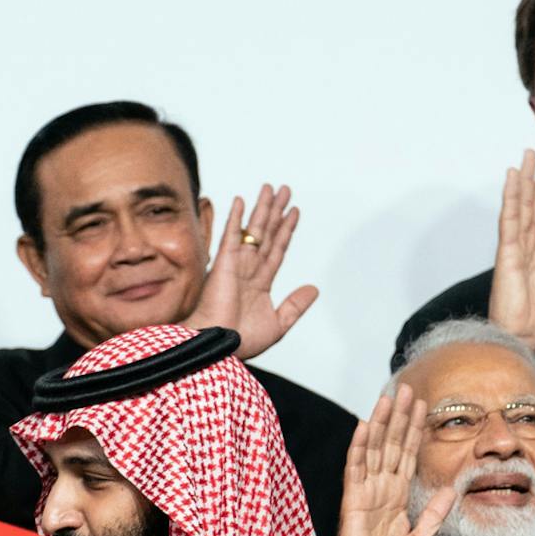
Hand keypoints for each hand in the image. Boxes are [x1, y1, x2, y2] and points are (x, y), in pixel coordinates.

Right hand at [184, 184, 317, 360]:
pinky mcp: (224, 264)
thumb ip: (295, 305)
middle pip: (266, 234)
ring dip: (262, 209)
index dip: (286, 231)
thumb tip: (314, 289)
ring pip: (253, 231)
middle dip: (276, 212)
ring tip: (271, 188)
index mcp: (260, 283)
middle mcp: (249, 270)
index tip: (294, 212)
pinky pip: (231, 236)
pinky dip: (236, 218)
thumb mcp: (278, 324)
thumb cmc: (241, 341)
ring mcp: (236, 265)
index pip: (276, 250)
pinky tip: (241, 201)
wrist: (220, 346)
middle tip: (285, 190)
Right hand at [323, 384, 455, 535]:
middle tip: (406, 388)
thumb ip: (435, 513)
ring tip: (388, 397)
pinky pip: (355, 470)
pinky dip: (358, 448)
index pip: (407, 455)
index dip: (415, 430)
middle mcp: (381, 489)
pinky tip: (363, 426)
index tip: (423, 405)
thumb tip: (453, 488)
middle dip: (399, 417)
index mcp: (397, 496)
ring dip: (380, 423)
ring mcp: (365, 493)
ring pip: (373, 450)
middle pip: (391, 445)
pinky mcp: (352, 502)